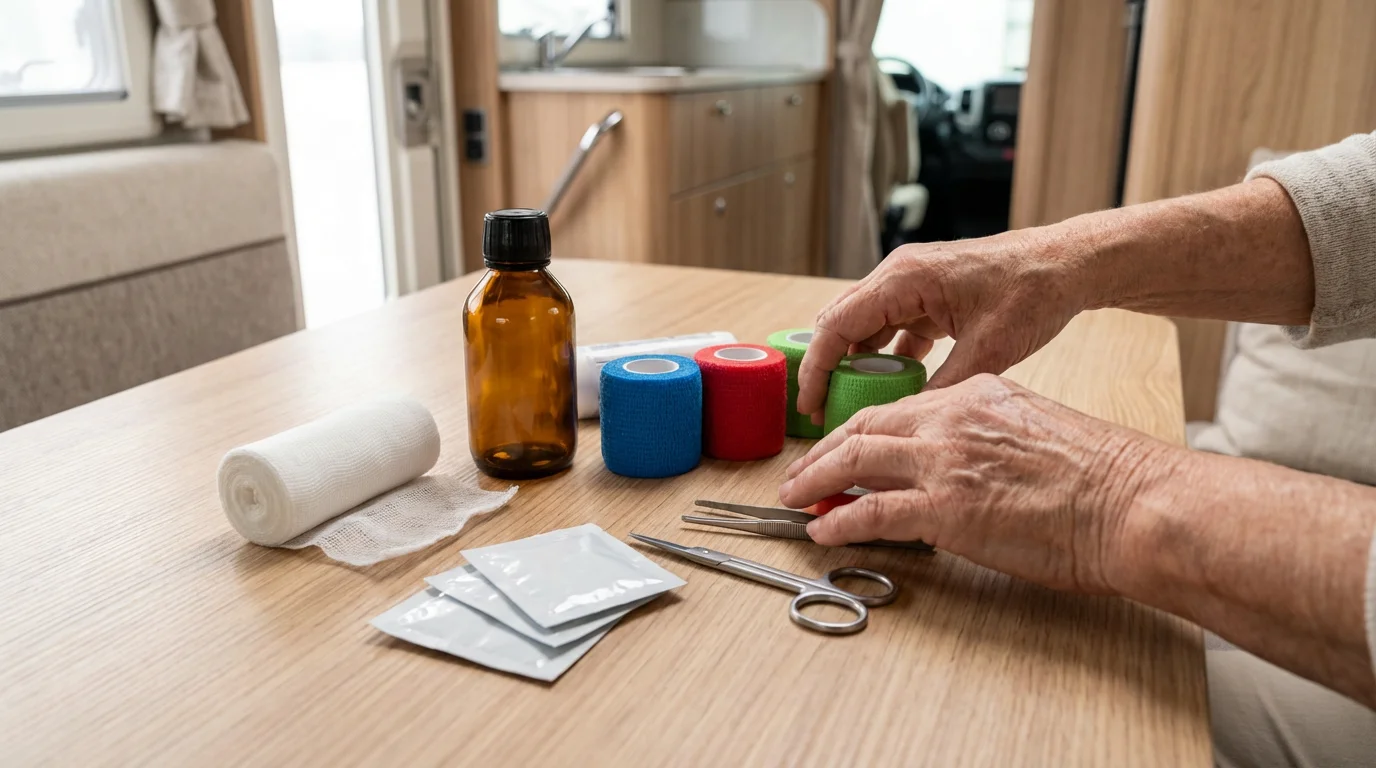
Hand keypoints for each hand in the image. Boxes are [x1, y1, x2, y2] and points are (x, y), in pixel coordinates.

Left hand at [777, 375, 1171, 594]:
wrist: (1132, 503)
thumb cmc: (1102, 478)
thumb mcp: (1034, 430)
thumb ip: (988, 436)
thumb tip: (959, 463)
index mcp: (977, 395)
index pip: (899, 408)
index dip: (860, 430)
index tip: (841, 447)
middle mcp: (952, 419)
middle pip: (864, 425)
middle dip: (822, 450)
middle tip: (800, 471)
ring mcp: (945, 461)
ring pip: (854, 458)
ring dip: (814, 479)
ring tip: (792, 497)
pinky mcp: (945, 508)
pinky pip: (870, 510)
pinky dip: (837, 520)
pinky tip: (822, 530)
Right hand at [796, 230, 1091, 419]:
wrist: (1066, 266)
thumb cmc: (1032, 292)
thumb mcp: (987, 350)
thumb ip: (942, 387)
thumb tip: (907, 423)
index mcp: (904, 278)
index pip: (836, 324)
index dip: (817, 368)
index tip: (810, 405)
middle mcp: (899, 275)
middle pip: (840, 323)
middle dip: (827, 368)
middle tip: (822, 412)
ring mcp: (912, 285)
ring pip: (863, 327)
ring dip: (857, 364)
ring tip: (853, 404)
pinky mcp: (928, 296)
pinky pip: (891, 328)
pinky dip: (886, 357)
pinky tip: (893, 387)